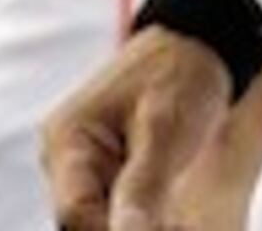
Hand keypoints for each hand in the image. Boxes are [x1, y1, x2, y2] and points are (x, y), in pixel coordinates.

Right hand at [42, 28, 233, 230]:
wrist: (195, 49)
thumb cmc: (180, 77)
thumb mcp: (166, 130)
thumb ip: (143, 186)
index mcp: (67, 142)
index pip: (74, 213)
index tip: (161, 226)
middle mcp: (66, 160)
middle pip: (85, 222)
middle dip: (126, 229)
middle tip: (173, 221)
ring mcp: (85, 170)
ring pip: (102, 222)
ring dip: (138, 226)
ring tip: (175, 214)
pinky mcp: (108, 176)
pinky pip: (118, 215)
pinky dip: (145, 222)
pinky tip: (175, 217)